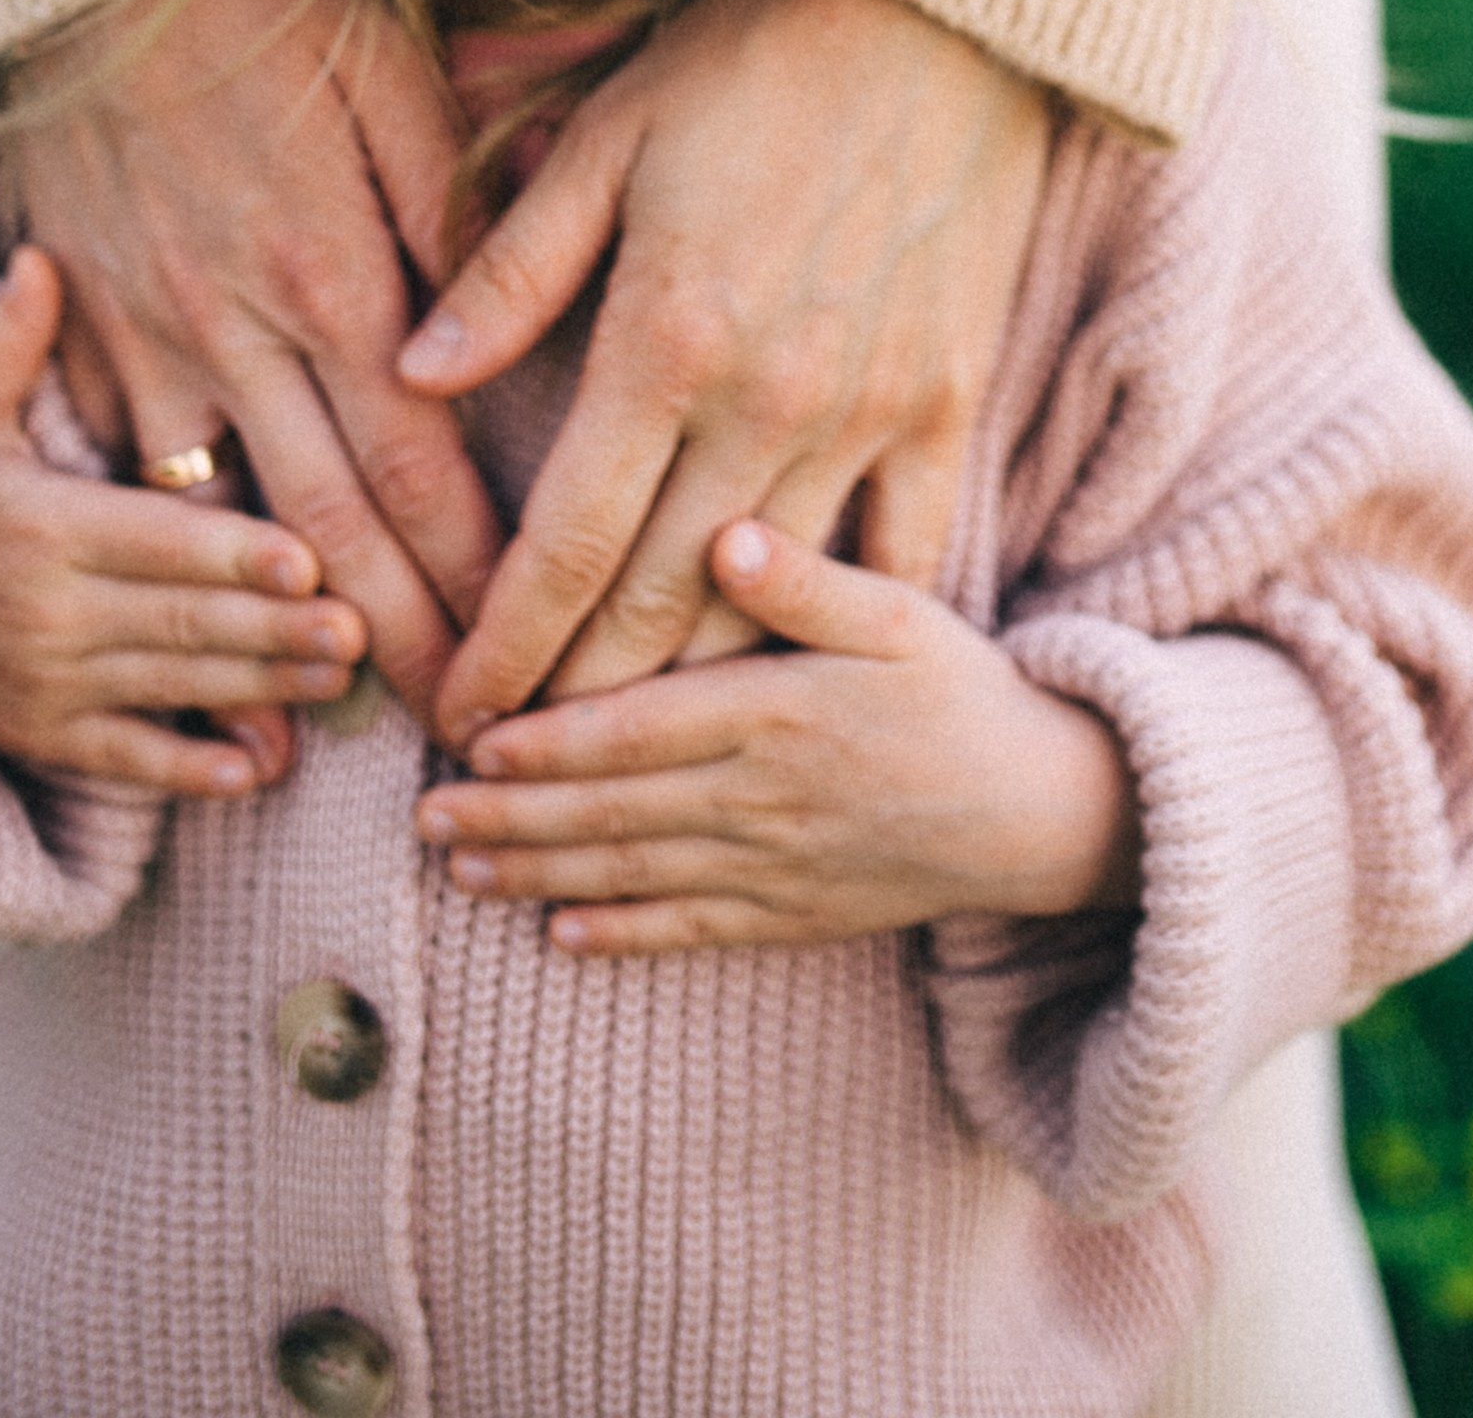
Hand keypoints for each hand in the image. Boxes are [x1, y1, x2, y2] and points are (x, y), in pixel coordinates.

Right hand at [0, 247, 368, 795]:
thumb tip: (39, 259)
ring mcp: (44, 684)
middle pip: (182, 620)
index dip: (231, 553)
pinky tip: (255, 770)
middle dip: (274, 628)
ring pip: (171, 688)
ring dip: (261, 689)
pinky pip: (121, 760)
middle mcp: (48, 612)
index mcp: (43, 525)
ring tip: (340, 678)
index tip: (307, 558)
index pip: (155, 540)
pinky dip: (186, 770)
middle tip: (361, 628)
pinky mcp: (39, 739)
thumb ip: (5, 348)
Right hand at [7, 0, 503, 716]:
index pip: (422, 465)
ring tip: (338, 718)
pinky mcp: (88, 328)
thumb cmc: (274, 3)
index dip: (473, 575)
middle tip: (458, 737)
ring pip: (224, 522)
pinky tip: (197, 631)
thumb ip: (456, 220)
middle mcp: (243, 330)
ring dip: (277, 630)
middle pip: (332, 526)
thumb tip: (503, 335)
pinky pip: (130, 473)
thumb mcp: (395, 83)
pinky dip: (170, 564)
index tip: (521, 656)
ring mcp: (153, 339)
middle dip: (399, 642)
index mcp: (338, 274)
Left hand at [406, 0, 1048, 742]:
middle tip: (516, 765)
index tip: (458, 718)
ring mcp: (868, 418)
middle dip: (577, 702)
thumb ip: (510, 272)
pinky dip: (838, 635)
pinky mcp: (943, 410)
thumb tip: (411, 374)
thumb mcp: (604, 138)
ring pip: (765, 608)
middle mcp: (769, 406)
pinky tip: (784, 687)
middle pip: (657, 607)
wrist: (942, 23)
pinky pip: (899, 563)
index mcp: (668, 343)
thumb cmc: (752, 66)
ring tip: (617, 754)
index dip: (507, 647)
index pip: (568, 545)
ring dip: (686, 694)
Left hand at [414, 520, 1139, 953]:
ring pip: (636, 875)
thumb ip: (809, 580)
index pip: (638, 727)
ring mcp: (778, 866)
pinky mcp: (797, 914)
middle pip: (614, 810)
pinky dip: (624, 937)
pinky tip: (560, 938)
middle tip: (424, 814)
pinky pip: (695, 931)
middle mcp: (765, 798)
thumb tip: (728, 535)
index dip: (548, 739)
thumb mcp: (900, 612)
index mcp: (778, 711)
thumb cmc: (963, 689)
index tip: (470, 739)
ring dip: (542, 876)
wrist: (1048, 809)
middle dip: (512, 815)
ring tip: (460, 872)